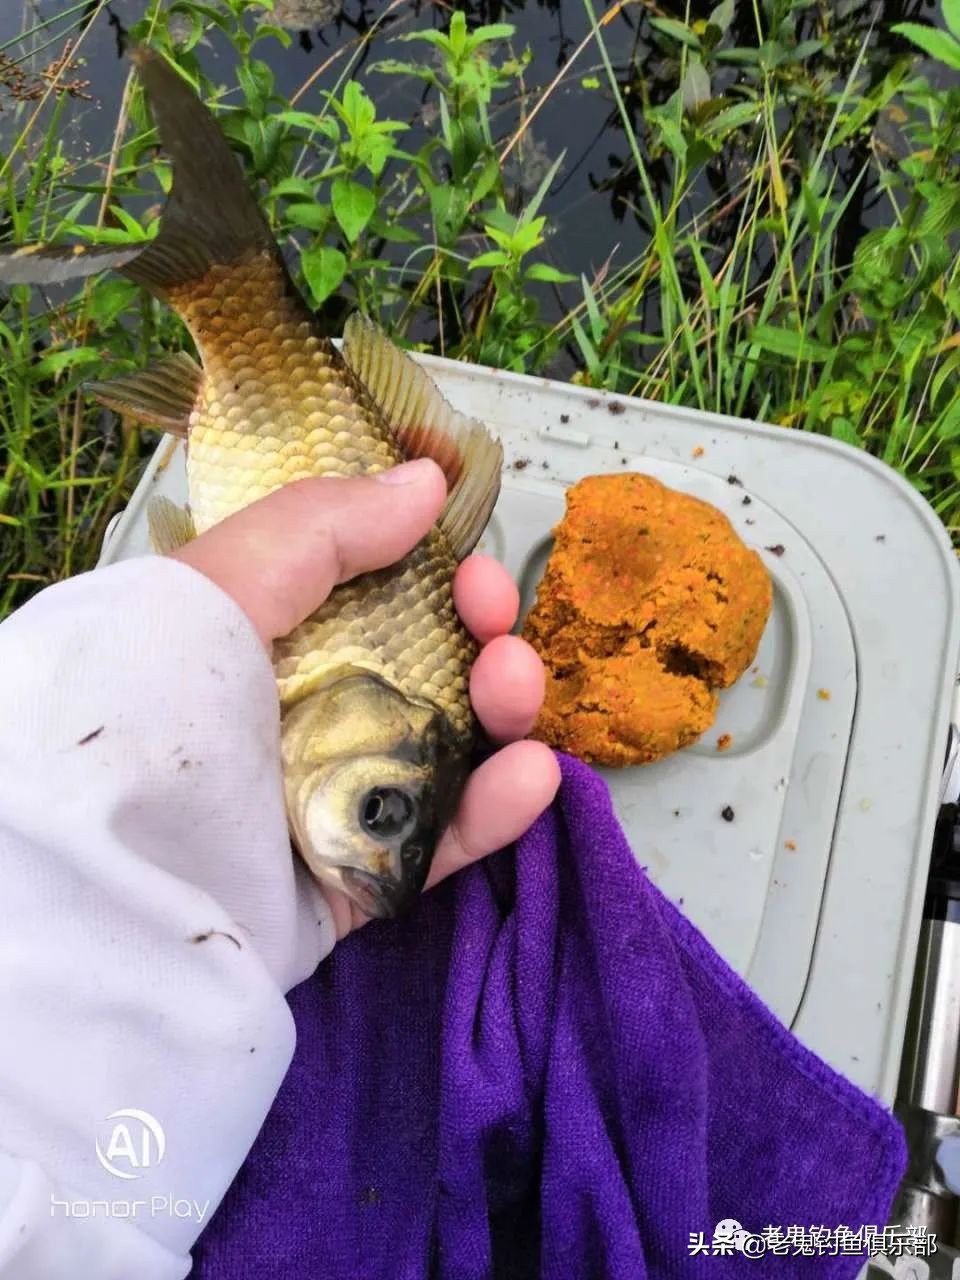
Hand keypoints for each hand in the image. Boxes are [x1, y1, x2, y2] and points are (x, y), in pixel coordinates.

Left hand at [170, 457, 560, 939]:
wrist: (114, 879)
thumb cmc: (155, 708)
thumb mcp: (221, 586)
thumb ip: (324, 526)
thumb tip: (425, 483)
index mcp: (273, 639)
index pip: (380, 594)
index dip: (438, 574)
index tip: (469, 570)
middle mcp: (309, 711)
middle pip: (430, 666)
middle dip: (484, 637)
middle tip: (497, 631)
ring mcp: (339, 795)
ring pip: (451, 747)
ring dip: (503, 710)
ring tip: (514, 692)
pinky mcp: (361, 873)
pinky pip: (443, 840)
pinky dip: (497, 810)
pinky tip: (531, 775)